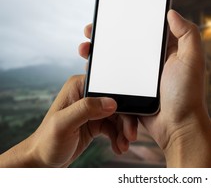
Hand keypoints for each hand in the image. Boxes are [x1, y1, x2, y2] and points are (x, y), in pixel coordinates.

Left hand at [0, 75, 136, 167]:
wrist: (42, 161)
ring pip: (118, 116)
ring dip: (124, 131)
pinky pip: (114, 127)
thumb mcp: (63, 124)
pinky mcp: (96, 122)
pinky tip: (118, 147)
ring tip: (123, 145)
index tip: (129, 117)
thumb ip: (86, 109)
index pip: (108, 88)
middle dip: (126, 120)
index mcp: (79, 86)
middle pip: (117, 103)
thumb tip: (111, 102)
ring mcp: (92, 109)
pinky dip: (119, 137)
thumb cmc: (46, 142)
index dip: (122, 101)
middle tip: (130, 136)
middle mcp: (87, 95)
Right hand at [79, 9, 210, 166]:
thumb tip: (171, 12)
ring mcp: (141, 76)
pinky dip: (101, 72)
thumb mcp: (192, 60)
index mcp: (167, 50)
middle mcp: (153, 60)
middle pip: (126, 41)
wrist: (177, 127)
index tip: (111, 12)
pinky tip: (89, 68)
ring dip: (100, 51)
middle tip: (91, 30)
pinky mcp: (131, 90)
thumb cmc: (187, 94)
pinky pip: (113, 77)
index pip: (146, 28)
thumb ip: (188, 34)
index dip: (129, 18)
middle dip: (107, 34)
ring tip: (85, 48)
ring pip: (116, 58)